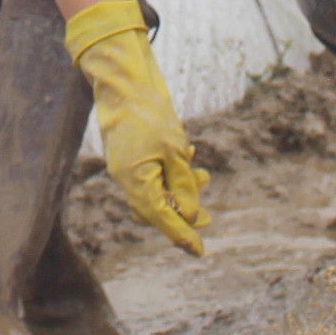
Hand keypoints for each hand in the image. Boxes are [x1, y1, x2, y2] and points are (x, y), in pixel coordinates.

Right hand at [65, 0, 209, 253]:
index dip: (181, 235)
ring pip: (157, 192)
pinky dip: (172, 172)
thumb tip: (190, 215)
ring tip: (204, 176)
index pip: (160, 218)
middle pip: (158, 210)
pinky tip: (188, 156)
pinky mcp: (133, 155)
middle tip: (208, 217)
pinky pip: (154, 174)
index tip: (199, 251)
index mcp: (135, 182)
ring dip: (181, 190)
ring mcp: (128, 167)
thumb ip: (183, 185)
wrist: (126, 82)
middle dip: (184, 212)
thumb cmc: (149, 114)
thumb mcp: (175, 150)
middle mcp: (128, 179)